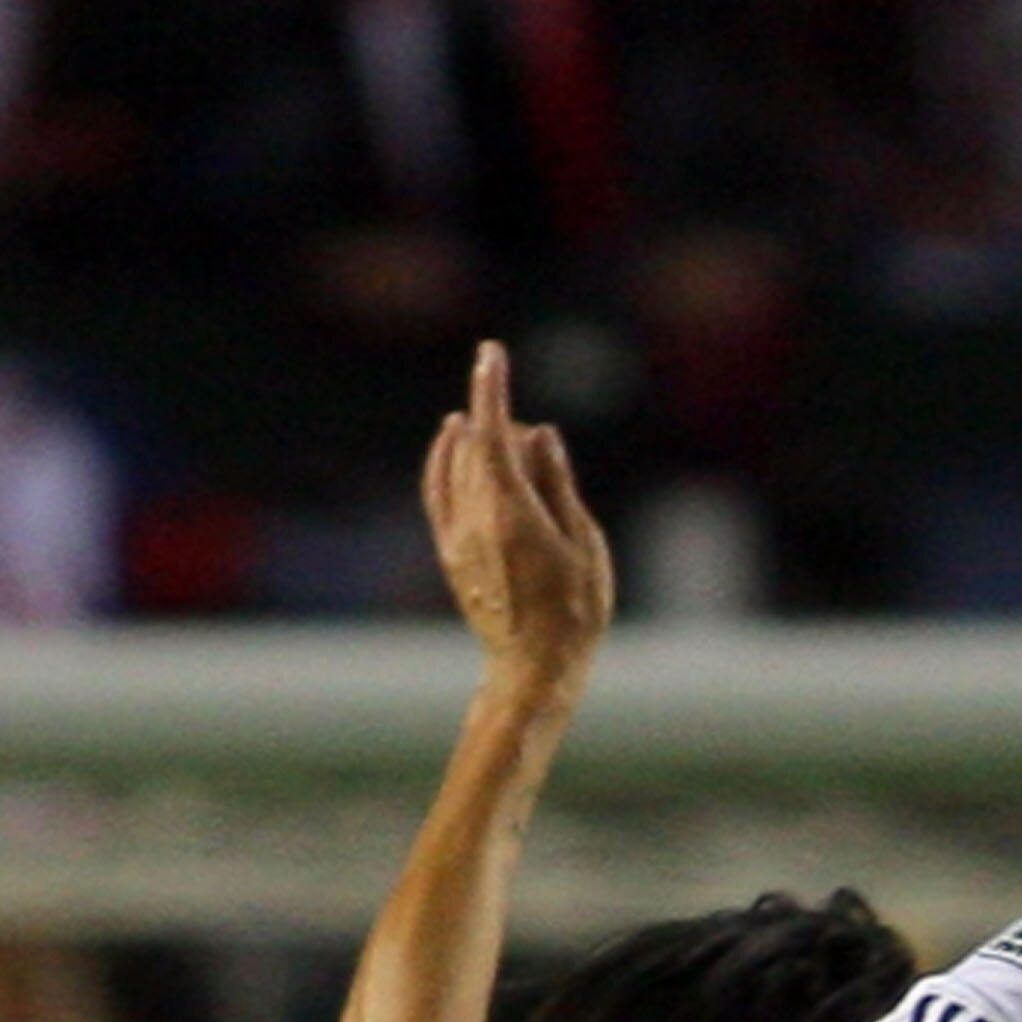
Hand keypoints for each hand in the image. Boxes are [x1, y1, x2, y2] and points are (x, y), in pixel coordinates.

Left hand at [423, 339, 615, 682]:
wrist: (534, 669)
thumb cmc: (574, 613)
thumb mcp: (584, 545)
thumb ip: (558, 485)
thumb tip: (538, 434)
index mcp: (511, 514)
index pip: (494, 435)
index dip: (492, 390)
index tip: (491, 353)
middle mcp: (474, 519)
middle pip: (477, 446)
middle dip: (501, 421)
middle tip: (536, 436)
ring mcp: (456, 536)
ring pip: (456, 464)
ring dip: (474, 434)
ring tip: (498, 424)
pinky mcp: (449, 550)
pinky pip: (438, 488)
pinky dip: (443, 457)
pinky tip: (452, 438)